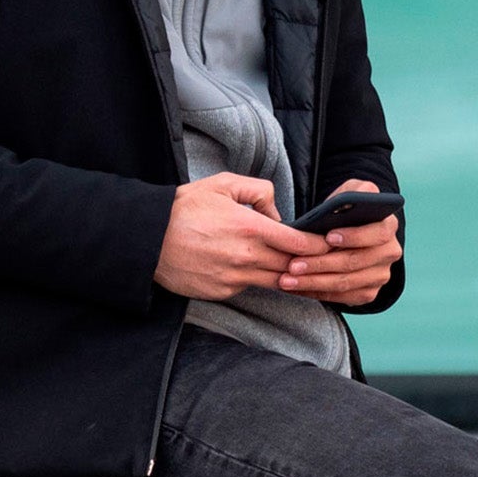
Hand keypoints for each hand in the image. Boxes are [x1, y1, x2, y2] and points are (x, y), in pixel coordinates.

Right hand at [156, 172, 329, 300]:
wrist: (148, 239)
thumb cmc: (184, 208)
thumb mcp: (222, 184)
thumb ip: (258, 191)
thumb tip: (277, 212)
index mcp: (249, 228)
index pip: (297, 242)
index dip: (317, 245)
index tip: (329, 244)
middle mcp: (245, 257)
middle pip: (290, 266)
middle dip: (307, 264)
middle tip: (322, 259)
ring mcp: (233, 278)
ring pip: (273, 281)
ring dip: (286, 276)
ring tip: (298, 270)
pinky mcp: (221, 291)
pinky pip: (247, 287)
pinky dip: (255, 279)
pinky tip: (253, 270)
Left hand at [278, 179, 401, 306]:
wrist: (349, 232)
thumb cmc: (345, 210)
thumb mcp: (350, 192)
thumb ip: (350, 193)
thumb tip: (339, 206)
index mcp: (388, 226)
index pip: (377, 233)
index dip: (354, 236)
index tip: (328, 237)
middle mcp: (389, 253)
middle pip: (354, 262)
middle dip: (320, 264)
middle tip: (293, 265)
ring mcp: (380, 276)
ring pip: (345, 283)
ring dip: (313, 282)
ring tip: (287, 280)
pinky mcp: (368, 293)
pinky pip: (341, 297)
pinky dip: (316, 293)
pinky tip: (296, 288)